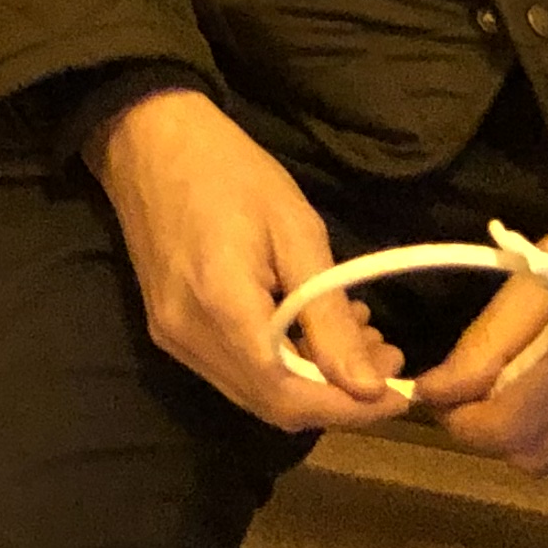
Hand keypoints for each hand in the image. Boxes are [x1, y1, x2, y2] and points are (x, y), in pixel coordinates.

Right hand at [91, 86, 406, 432]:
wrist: (148, 138)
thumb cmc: (229, 169)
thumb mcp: (295, 230)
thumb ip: (328, 316)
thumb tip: (368, 388)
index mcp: (221, 309)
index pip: (290, 397)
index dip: (349, 408)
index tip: (399, 392)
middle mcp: (189, 338)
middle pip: (272, 406)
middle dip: (337, 396)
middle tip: (387, 358)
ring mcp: (172, 338)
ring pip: (253, 394)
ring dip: (312, 383)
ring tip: (358, 340)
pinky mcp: (168, 328)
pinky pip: (232, 370)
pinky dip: (279, 366)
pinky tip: (308, 329)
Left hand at [416, 170, 547, 478]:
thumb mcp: (542, 267)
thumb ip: (490, 338)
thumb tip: (437, 389)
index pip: (502, 425)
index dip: (455, 418)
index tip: (435, 394)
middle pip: (533, 456)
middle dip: (487, 435)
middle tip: (471, 399)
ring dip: (531, 443)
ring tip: (517, 402)